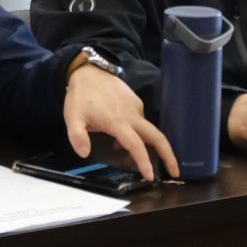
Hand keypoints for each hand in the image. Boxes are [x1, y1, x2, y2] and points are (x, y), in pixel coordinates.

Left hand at [63, 61, 175, 179]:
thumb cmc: (80, 95)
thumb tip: (84, 154)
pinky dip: (138, 136)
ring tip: (133, 162)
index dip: (144, 162)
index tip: (150, 176)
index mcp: (117, 122)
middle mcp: (132, 115)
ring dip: (147, 148)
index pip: (136, 145)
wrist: (89, 70)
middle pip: (157, 137)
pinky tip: (122, 142)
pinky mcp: (136, 102)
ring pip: (148, 131)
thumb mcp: (72, 117)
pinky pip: (141, 123)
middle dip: (168, 155)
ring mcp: (136, 108)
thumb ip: (77, 137)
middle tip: (174, 172)